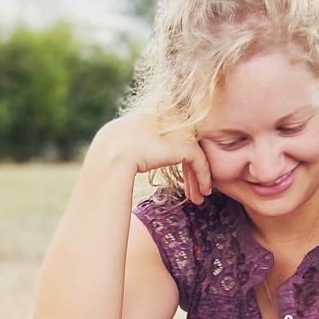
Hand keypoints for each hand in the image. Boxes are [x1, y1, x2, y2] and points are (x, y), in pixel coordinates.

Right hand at [94, 114, 212, 204]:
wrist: (117, 151)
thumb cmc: (115, 152)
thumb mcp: (128, 145)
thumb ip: (140, 146)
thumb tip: (138, 155)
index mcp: (158, 120)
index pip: (176, 142)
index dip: (181, 164)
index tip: (183, 182)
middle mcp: (173, 123)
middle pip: (187, 150)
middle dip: (192, 174)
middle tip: (194, 194)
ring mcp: (181, 133)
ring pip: (196, 158)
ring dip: (198, 179)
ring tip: (199, 198)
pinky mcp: (186, 146)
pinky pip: (201, 162)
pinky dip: (204, 177)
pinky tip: (203, 191)